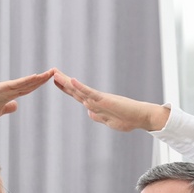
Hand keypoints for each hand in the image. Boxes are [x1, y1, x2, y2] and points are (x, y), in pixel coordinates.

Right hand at [0, 70, 55, 121]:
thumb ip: (8, 108)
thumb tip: (16, 105)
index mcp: (10, 94)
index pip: (28, 88)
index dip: (38, 84)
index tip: (48, 80)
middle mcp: (10, 88)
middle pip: (30, 83)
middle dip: (43, 78)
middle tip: (55, 72)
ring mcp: (7, 87)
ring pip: (26, 82)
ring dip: (39, 78)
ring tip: (50, 73)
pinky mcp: (2, 88)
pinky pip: (18, 84)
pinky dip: (28, 80)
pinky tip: (37, 76)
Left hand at [52, 71, 169, 132]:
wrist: (142, 117)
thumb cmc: (129, 119)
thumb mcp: (109, 121)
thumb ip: (99, 117)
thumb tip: (89, 113)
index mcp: (95, 105)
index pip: (77, 95)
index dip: (66, 88)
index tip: (56, 82)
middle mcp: (95, 100)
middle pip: (75, 90)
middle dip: (62, 81)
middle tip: (52, 71)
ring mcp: (98, 99)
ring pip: (79, 89)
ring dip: (66, 82)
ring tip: (55, 73)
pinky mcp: (104, 100)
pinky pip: (89, 92)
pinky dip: (80, 86)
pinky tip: (71, 80)